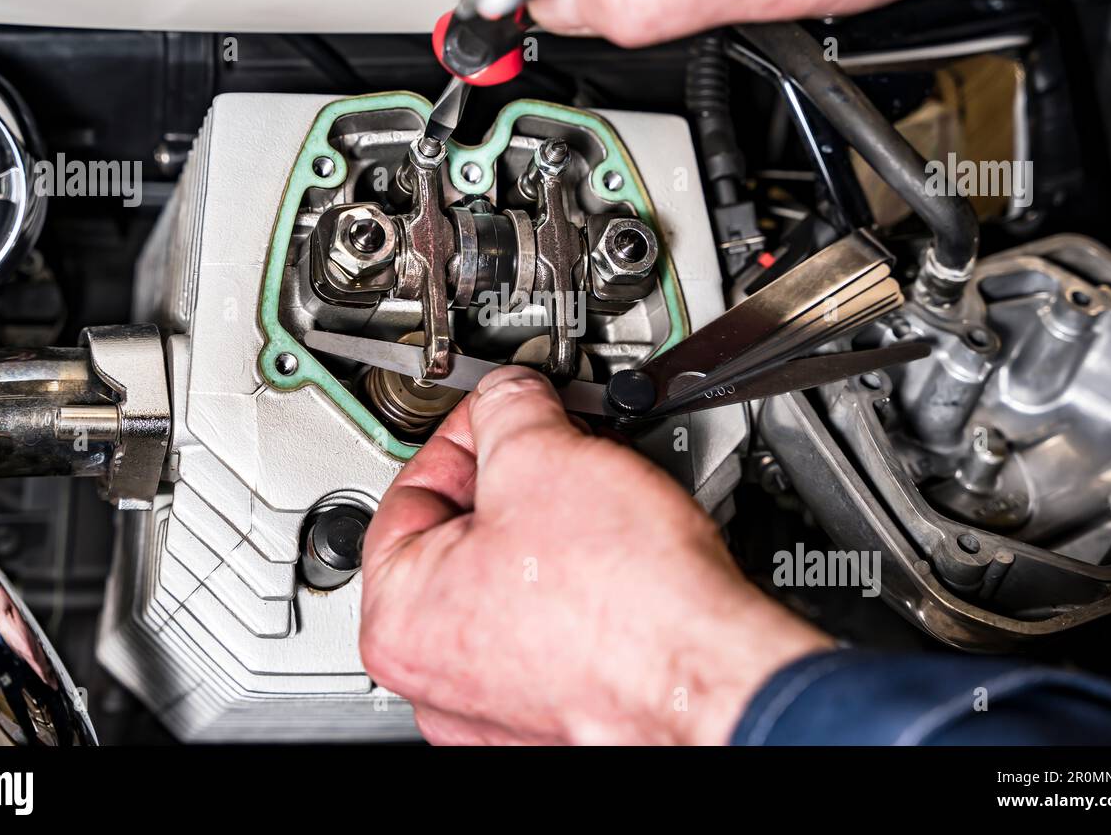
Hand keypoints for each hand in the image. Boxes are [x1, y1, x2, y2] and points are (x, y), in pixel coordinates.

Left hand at [359, 365, 831, 744]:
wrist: (712, 678)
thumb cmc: (626, 603)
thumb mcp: (544, 455)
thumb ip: (508, 407)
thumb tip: (507, 396)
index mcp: (397, 620)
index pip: (412, 489)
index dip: (468, 432)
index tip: (506, 413)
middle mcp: (435, 678)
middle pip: (461, 540)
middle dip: (516, 482)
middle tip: (562, 454)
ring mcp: (496, 706)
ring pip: (509, 585)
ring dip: (550, 533)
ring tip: (599, 509)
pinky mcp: (556, 714)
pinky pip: (549, 630)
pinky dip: (576, 591)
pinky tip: (615, 565)